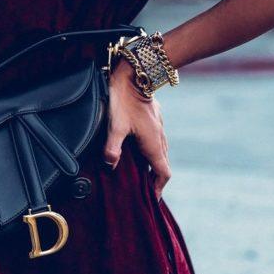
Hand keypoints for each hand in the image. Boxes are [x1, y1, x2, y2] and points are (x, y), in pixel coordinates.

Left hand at [103, 59, 170, 198]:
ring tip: (139, 173)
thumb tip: (111, 165)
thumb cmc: (124, 101)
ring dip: (152, 164)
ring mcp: (158, 128)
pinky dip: (149, 151)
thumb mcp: (115, 126)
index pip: (163, 173)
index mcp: (153, 144)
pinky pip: (155, 141)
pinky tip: (136, 150)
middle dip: (154, 179)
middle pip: (162, 165)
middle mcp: (160, 138)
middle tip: (143, 190)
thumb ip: (112, 147)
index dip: (158, 188)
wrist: (136, 75)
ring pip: (159, 152)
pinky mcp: (154, 120)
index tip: (151, 198)